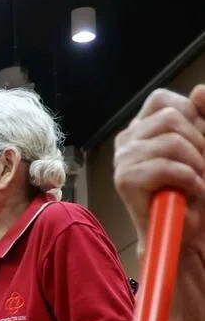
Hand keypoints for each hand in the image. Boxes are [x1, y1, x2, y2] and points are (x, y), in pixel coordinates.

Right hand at [114, 86, 204, 251]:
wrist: (186, 229)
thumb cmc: (195, 189)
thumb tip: (199, 90)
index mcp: (142, 128)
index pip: (162, 100)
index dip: (190, 115)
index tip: (200, 142)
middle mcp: (127, 141)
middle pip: (170, 117)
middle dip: (198, 142)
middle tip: (200, 168)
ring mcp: (123, 160)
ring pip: (171, 141)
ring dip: (195, 163)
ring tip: (195, 181)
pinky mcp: (125, 180)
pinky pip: (165, 166)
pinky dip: (188, 179)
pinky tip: (187, 191)